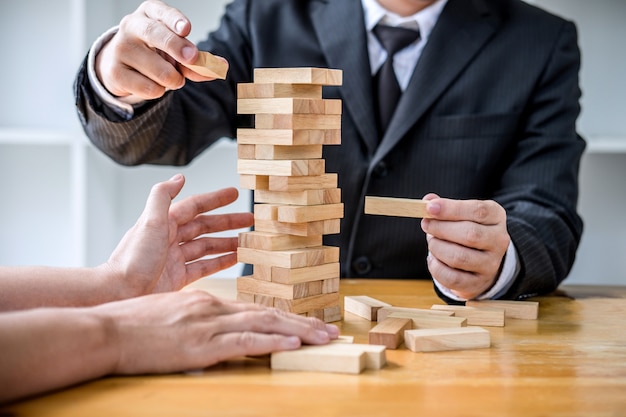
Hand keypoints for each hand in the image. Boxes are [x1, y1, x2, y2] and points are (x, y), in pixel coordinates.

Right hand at [93, 290, 339, 373]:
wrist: (106, 330)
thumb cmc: (132, 326)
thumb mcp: (171, 316)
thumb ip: (196, 321)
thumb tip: (214, 332)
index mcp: (207, 302)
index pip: (256, 309)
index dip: (285, 317)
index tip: (307, 325)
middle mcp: (214, 308)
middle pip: (268, 313)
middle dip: (303, 323)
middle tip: (330, 331)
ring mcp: (208, 324)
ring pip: (264, 324)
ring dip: (299, 331)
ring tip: (325, 338)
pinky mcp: (200, 344)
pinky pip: (244, 340)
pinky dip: (271, 341)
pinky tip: (292, 343)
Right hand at [95, 0, 224, 98]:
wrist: (120, 65)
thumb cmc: (155, 53)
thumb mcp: (175, 51)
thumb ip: (197, 60)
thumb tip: (222, 66)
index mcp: (150, 13)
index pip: (162, 12)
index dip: (174, 20)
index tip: (186, 29)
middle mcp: (132, 26)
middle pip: (155, 35)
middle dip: (176, 47)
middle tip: (192, 58)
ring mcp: (121, 48)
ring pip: (160, 71)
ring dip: (174, 80)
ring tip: (167, 76)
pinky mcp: (115, 72)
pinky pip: (149, 88)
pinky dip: (159, 91)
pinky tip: (151, 83)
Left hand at [104, 174, 252, 298]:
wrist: (120, 292)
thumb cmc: (132, 259)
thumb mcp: (149, 222)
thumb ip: (163, 196)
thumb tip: (179, 177)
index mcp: (164, 223)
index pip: (195, 206)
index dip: (215, 199)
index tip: (234, 193)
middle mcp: (170, 239)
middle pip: (205, 226)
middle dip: (227, 222)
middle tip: (249, 219)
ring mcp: (175, 260)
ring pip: (207, 247)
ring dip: (227, 242)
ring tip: (247, 241)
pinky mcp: (178, 279)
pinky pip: (204, 267)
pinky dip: (220, 262)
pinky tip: (234, 259)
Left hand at [420, 194, 509, 299]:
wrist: (481, 261)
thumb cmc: (465, 230)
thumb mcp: (461, 214)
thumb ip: (444, 206)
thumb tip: (428, 201)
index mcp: (496, 217)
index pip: (478, 211)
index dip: (451, 208)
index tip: (430, 208)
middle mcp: (499, 241)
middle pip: (469, 234)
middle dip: (441, 229)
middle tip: (426, 224)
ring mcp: (490, 264)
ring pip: (459, 257)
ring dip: (437, 247)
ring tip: (432, 242)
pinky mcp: (477, 283)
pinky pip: (452, 277)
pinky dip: (436, 267)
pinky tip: (433, 258)